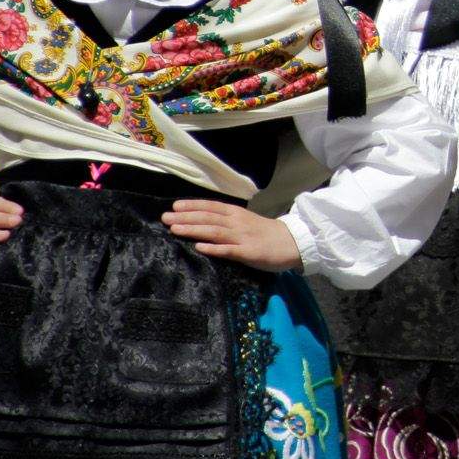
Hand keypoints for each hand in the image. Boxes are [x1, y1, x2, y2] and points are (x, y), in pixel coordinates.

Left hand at [162, 199, 301, 271]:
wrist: (293, 242)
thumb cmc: (266, 233)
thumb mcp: (246, 221)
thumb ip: (227, 221)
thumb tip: (203, 221)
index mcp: (237, 214)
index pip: (211, 207)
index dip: (192, 206)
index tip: (174, 206)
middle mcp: (237, 223)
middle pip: (208, 218)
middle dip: (185, 217)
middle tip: (165, 217)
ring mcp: (242, 237)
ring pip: (214, 231)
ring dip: (194, 229)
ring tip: (175, 229)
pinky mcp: (249, 253)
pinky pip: (229, 251)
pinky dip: (214, 248)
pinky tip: (200, 248)